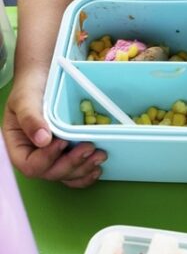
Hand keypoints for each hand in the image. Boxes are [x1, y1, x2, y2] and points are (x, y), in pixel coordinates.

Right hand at [3, 71, 103, 186]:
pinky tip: (97, 167)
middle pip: (50, 173)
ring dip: (84, 169)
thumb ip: (30, 117)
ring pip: (66, 175)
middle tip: (90, 148)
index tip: (62, 142)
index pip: (29, 165)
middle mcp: (34, 155)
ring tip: (100, 155)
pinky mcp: (68, 154)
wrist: (46, 78)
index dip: (47, 159)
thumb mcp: (25, 98)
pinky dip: (87, 173)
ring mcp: (53, 156)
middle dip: (71, 164)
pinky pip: (75, 173)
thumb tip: (43, 140)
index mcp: (19, 145)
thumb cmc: (31, 87)